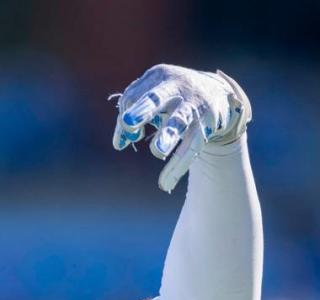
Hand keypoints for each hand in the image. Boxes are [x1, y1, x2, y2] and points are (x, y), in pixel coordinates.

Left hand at [112, 64, 251, 191]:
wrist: (218, 93)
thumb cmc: (174, 96)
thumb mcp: (152, 99)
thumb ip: (132, 118)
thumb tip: (119, 144)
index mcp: (159, 77)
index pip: (133, 97)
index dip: (126, 118)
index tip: (130, 131)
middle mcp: (178, 87)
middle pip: (157, 99)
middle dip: (143, 110)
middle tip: (129, 122)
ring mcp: (194, 105)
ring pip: (179, 121)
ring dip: (167, 135)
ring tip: (157, 151)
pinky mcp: (207, 124)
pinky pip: (191, 147)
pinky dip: (177, 166)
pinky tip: (165, 184)